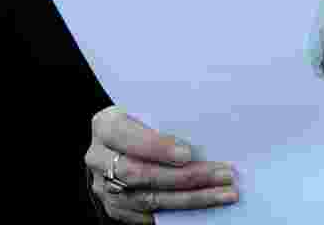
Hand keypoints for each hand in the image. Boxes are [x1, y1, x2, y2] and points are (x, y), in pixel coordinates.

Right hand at [87, 106, 238, 223]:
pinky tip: (205, 206)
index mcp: (106, 127)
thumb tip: (206, 133)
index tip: (187, 154)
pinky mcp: (115, 207)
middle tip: (223, 174)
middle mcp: (99, 159)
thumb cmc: (140, 119)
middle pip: (141, 174)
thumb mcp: (146, 109)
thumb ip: (166, 120)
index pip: (129, 138)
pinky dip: (178, 212)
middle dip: (186, 177)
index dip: (157, 148)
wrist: (116, 140)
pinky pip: (148, 214)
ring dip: (192, 198)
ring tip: (224, 193)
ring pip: (148, 199)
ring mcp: (104, 186)